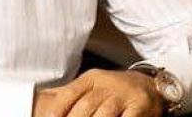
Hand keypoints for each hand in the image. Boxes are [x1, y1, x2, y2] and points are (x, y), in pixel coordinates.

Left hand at [33, 69, 164, 116]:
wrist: (151, 86)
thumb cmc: (114, 91)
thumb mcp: (92, 86)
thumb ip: (69, 94)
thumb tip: (40, 98)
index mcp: (92, 79)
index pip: (69, 94)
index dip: (57, 110)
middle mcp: (107, 84)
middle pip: (85, 106)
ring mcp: (124, 95)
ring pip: (104, 115)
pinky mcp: (140, 105)